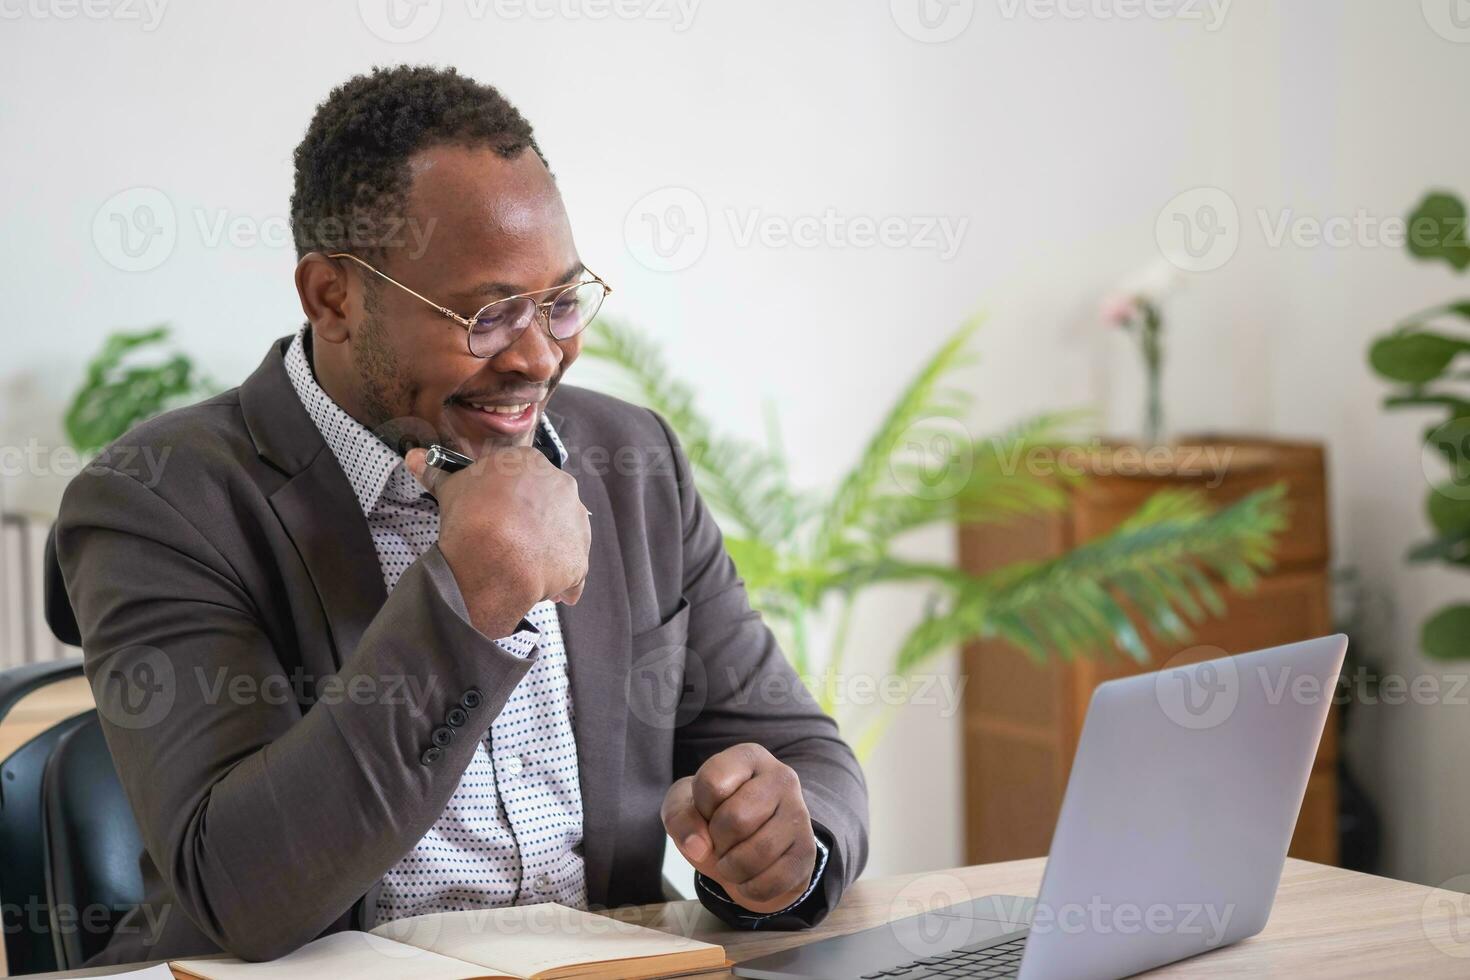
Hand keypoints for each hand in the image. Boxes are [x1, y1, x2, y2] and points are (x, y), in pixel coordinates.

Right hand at [406, 446, 590, 635]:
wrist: (492, 557)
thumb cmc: (471, 517)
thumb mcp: (450, 490)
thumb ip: (437, 473)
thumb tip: (413, 457)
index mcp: (534, 463)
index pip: (526, 480)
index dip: (510, 500)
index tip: (496, 515)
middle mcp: (563, 487)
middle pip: (548, 506)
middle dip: (531, 523)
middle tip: (506, 541)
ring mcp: (576, 523)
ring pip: (562, 537)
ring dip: (545, 551)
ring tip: (518, 568)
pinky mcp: (580, 558)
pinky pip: (573, 573)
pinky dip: (560, 583)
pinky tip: (540, 591)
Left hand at [661, 743, 817, 914]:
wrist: (746, 844)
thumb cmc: (713, 816)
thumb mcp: (685, 806)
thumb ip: (680, 817)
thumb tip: (698, 847)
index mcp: (748, 758)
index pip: (712, 783)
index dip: (701, 807)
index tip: (709, 810)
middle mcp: (781, 778)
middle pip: (736, 819)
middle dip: (717, 840)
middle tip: (721, 841)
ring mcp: (799, 814)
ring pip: (758, 852)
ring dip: (731, 869)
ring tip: (731, 861)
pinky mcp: (807, 851)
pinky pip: (773, 881)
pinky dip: (751, 888)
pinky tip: (749, 876)